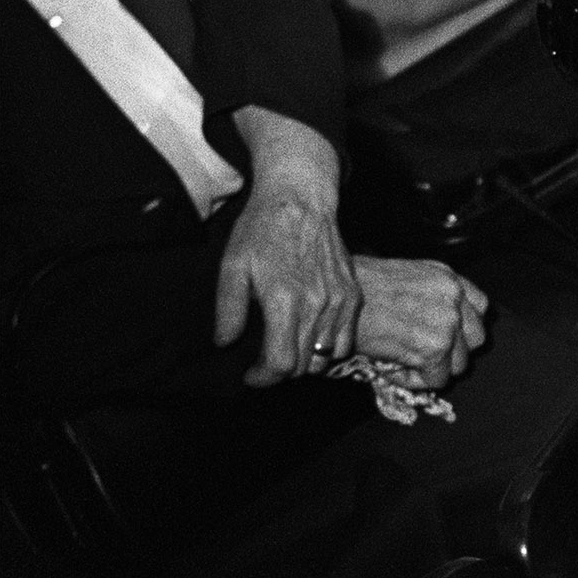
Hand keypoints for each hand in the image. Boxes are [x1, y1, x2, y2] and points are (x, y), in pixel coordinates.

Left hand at [216, 114, 358, 383]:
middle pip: (302, 365)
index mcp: (284, 301)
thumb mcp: (232, 265)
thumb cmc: (262, 229)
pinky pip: (345, 341)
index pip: (279, 363)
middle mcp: (316, 306)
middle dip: (280, 372)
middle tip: (264, 364)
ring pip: (324, 357)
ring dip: (304, 363)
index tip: (251, 376)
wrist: (301, 199)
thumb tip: (225, 343)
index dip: (262, 378)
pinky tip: (310, 338)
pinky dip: (328, 349)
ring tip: (286, 351)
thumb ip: (228, 309)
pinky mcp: (352, 297)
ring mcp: (338, 303)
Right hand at [349, 257, 488, 386]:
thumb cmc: (356, 289)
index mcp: (447, 278)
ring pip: (460, 364)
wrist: (333, 300)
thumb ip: (430, 297)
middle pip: (477, 339)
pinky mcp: (434, 349)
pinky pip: (438, 380)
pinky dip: (415, 381)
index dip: (463, 327)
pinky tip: (392, 368)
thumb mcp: (404, 279)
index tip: (444, 336)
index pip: (480, 307)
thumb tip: (436, 324)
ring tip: (402, 360)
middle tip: (423, 354)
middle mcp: (453, 297)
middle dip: (453, 351)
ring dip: (433, 368)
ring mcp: (448, 323)